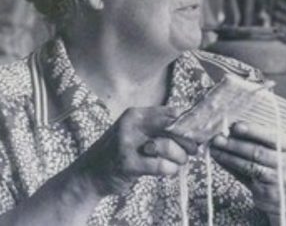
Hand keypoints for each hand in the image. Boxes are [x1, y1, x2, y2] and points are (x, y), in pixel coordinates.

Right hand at [76, 107, 197, 195]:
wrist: (89, 174)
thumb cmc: (119, 152)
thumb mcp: (135, 133)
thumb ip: (158, 128)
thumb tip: (192, 128)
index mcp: (136, 114)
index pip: (172, 112)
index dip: (189, 123)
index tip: (196, 134)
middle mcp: (131, 125)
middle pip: (174, 128)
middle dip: (188, 142)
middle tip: (192, 151)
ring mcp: (128, 144)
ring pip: (169, 147)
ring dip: (180, 158)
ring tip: (179, 162)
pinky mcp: (128, 164)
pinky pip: (161, 166)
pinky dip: (170, 170)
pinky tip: (168, 170)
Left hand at [210, 122, 285, 215]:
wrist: (285, 194)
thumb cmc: (274, 164)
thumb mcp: (274, 148)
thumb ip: (257, 138)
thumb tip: (232, 127)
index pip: (272, 136)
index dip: (253, 131)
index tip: (236, 126)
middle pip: (258, 152)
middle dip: (235, 144)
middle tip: (218, 138)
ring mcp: (280, 179)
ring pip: (250, 166)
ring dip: (229, 156)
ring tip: (215, 148)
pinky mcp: (268, 192)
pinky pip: (245, 177)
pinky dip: (230, 167)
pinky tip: (221, 159)